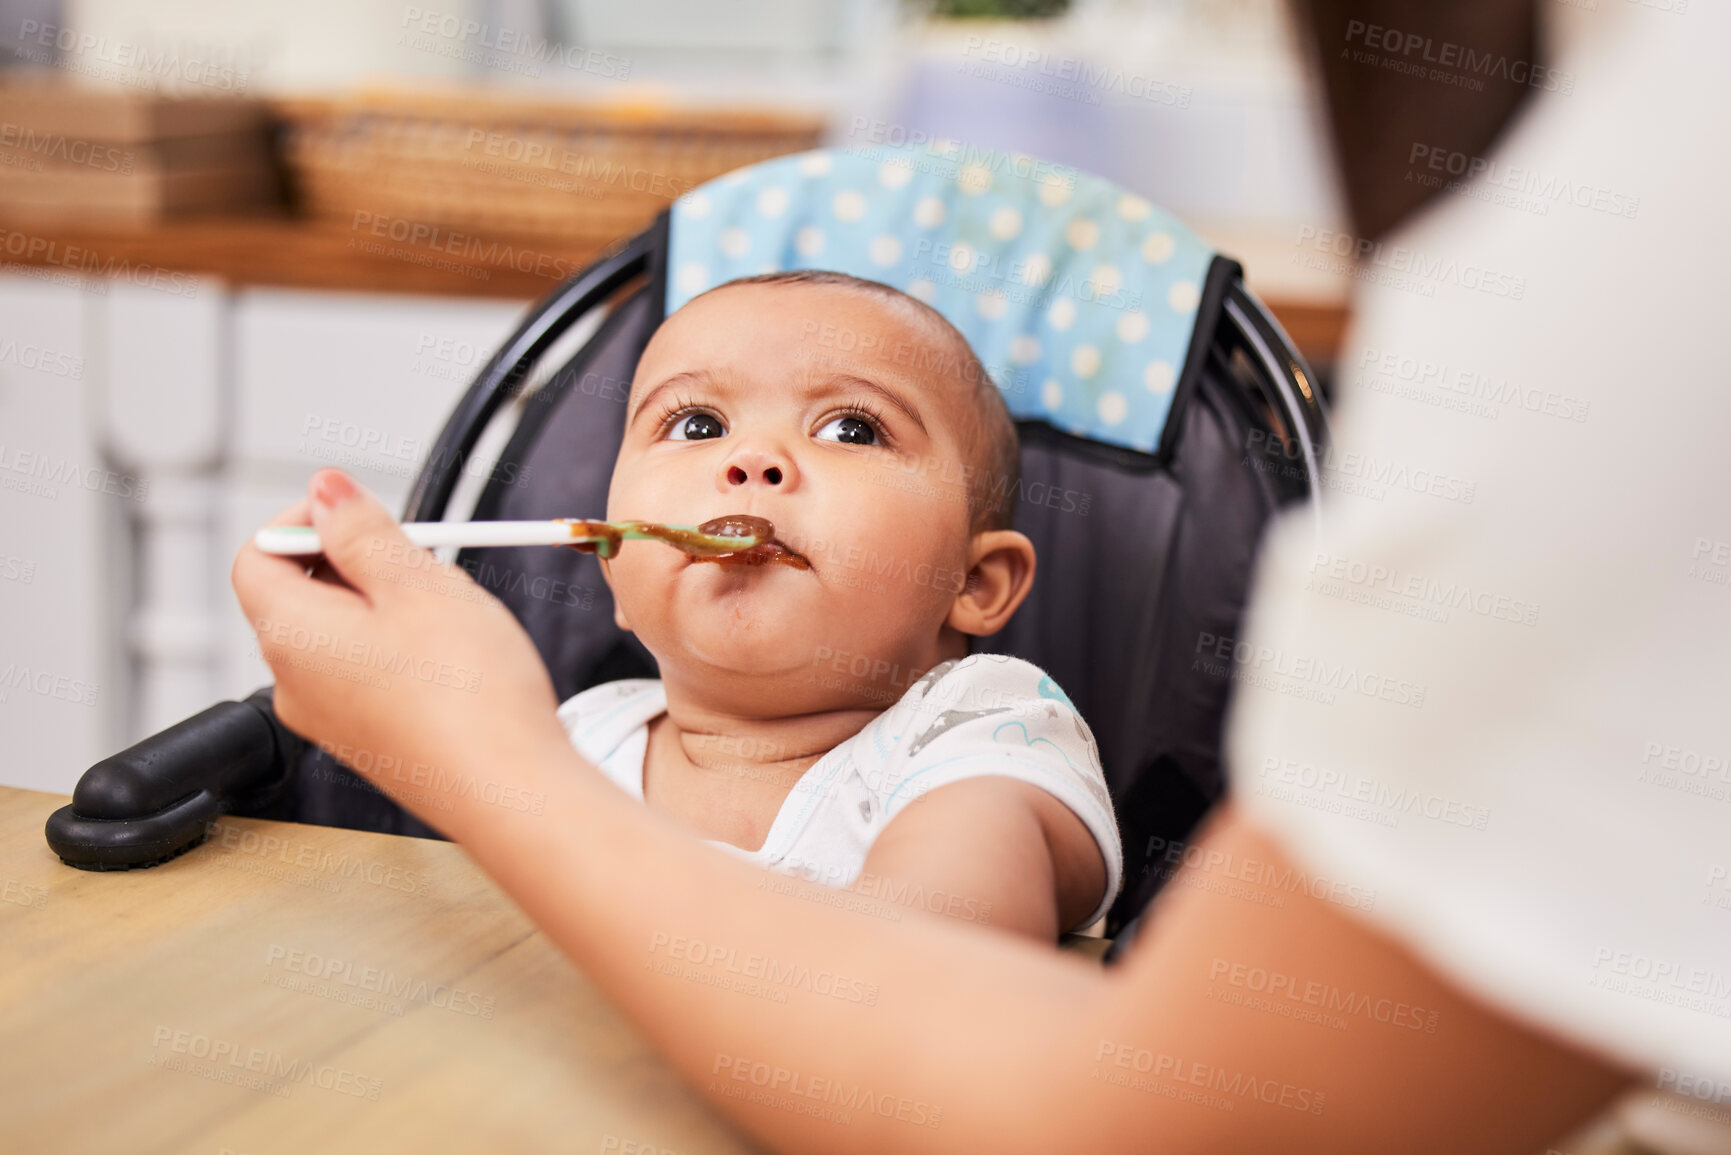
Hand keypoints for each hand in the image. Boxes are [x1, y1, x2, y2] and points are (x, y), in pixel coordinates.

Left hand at [231, 470, 570, 832]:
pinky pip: (365, 673)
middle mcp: (295, 681)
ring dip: (384, 604)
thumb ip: (362, 531)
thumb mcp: (417, 584)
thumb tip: (324, 491)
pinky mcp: (368, 739)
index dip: (305, 521)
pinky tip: (452, 653)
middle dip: (356, 561)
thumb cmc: (468, 696)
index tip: (361, 511)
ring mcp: (329, 717)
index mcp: (291, 634)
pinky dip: (398, 647)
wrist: (509, 789)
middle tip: (421, 556)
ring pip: (338, 633)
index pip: (260, 555)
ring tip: (445, 609)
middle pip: (299, 593)